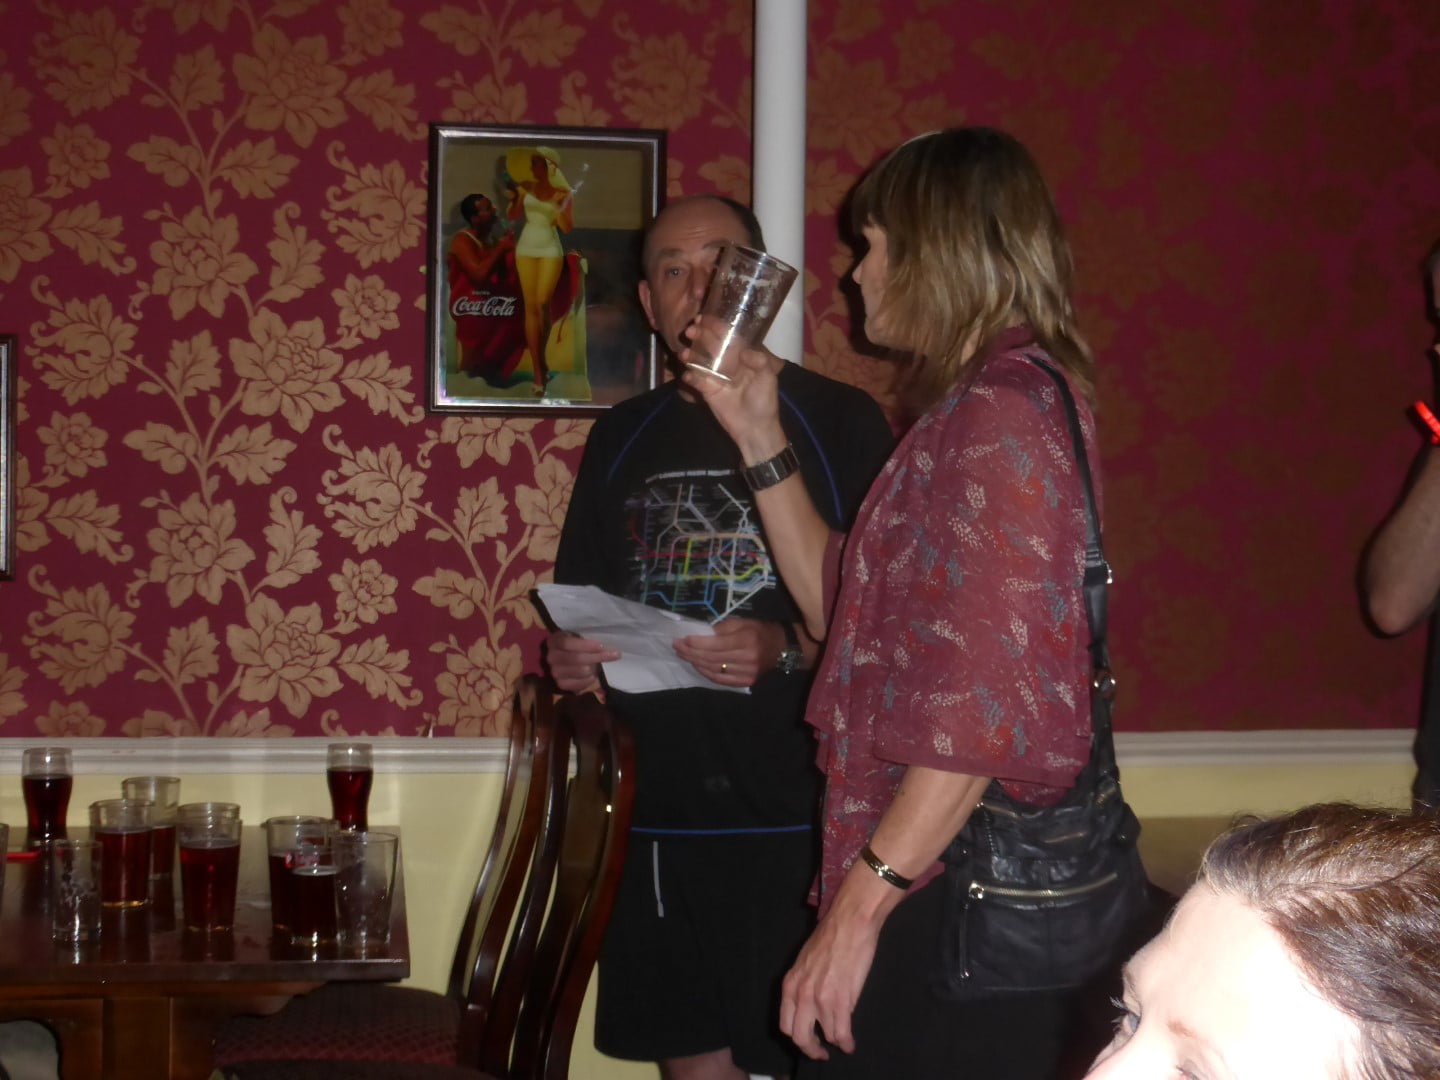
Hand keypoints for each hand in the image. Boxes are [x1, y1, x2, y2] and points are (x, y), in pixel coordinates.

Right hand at [544, 631, 617, 692]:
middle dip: (597, 656)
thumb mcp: (578, 636)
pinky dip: (590, 679)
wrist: (566, 660)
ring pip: (582, 671)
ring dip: (594, 667)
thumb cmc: (576, 645)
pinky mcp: (561, 685)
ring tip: (597, 664)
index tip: (601, 646)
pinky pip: (581, 684)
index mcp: (554, 641)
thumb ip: (587, 638)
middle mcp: (551, 657)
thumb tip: (605, 646)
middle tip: (614, 654)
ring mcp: (555, 672)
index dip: (585, 645)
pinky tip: (592, 674)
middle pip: (576, 658)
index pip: (566, 643)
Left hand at [672, 617, 784, 686]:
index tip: (682, 639)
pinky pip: (721, 680)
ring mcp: (747, 672)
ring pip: (714, 669)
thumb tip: (701, 634)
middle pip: (712, 658)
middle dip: (691, 652)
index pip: (715, 644)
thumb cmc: (760, 630)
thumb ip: (723, 628)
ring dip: (696, 662)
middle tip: (677, 647)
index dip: (696, 643)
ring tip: (684, 655)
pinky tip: (697, 666)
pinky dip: (706, 673)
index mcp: (746, 639)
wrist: (781, 648)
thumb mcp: (743, 621)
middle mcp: (747, 658)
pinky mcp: (746, 681)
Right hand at [678, 317, 786, 460]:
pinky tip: (689, 375)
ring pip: (700, 360)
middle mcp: (727, 362)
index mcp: (742, 356)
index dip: (716, 326)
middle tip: (690, 330)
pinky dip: (691, 376)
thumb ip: (759, 360)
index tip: (704, 319)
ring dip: (691, 355)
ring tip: (684, 353)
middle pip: (711, 345)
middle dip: (700, 336)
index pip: (728, 336)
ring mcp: (715, 376)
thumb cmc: (764, 401)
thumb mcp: (768, 378)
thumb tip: (743, 350)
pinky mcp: (707, 390)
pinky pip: (696, 380)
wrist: (755, 428)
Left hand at [779, 895, 883, 1058]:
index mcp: (790, 984)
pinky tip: (850, 1043)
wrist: (849, 923)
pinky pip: (841, 1032)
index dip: (797, 1038)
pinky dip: (846, 1042)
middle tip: (822, 1053)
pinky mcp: (840, 1000)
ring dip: (835, 1042)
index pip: (786, 1024)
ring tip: (843, 1043)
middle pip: (800, 1037)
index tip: (808, 1041)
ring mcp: (820, 999)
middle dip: (812, 1049)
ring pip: (825, 1036)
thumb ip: (804, 985)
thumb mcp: (806, 963)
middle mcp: (800, 994)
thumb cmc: (830, 937)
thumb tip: (811, 1006)